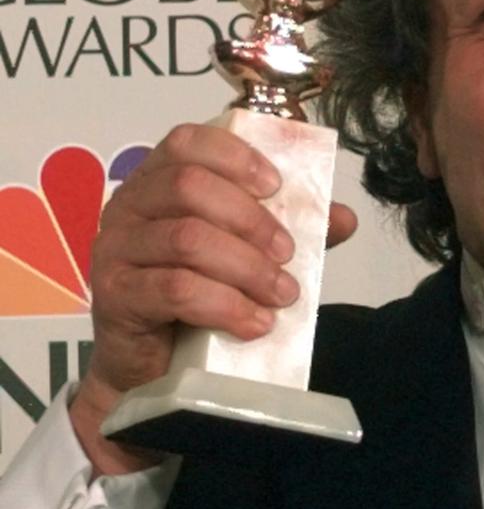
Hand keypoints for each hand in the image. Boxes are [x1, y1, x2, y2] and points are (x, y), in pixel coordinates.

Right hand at [69, 123, 356, 472]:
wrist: (154, 367)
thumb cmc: (198, 297)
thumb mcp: (248, 253)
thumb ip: (291, 229)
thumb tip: (344, 217)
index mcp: (159, 179)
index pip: (188, 141)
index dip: (235, 156)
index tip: (276, 187)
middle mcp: (129, 205)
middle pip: (189, 186)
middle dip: (251, 219)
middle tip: (287, 253)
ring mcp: (116, 249)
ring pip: (187, 239)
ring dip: (247, 267)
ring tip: (282, 294)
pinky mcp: (115, 296)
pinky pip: (175, 289)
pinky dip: (226, 305)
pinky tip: (255, 323)